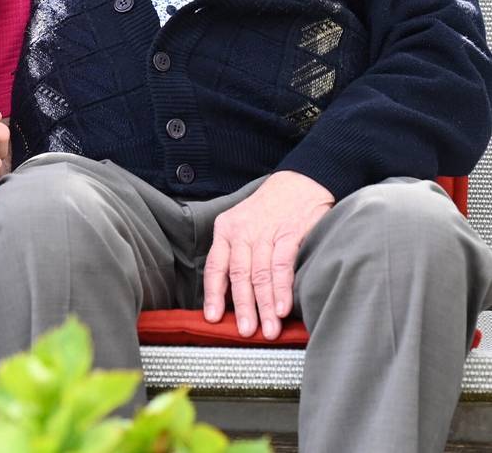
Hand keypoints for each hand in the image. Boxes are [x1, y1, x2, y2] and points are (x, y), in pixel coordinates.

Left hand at [202, 171, 333, 339]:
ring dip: (264, 305)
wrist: (300, 181)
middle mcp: (243, 231)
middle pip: (239, 274)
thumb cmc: (270, 209)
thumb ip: (238, 254)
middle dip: (242, 307)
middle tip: (246, 332)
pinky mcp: (290, 233)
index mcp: (226, 229)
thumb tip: (234, 296)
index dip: (214, 294)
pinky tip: (282, 308)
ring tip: (268, 330)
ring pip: (260, 274)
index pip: (215, 265)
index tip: (212, 318)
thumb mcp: (244, 223)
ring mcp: (266, 232)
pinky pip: (282, 265)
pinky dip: (282, 289)